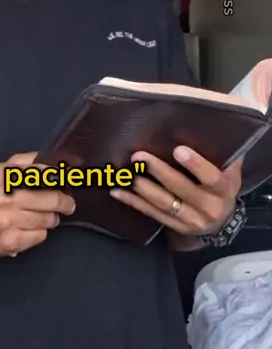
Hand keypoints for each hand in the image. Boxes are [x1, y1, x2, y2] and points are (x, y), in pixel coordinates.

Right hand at [0, 152, 75, 256]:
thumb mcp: (3, 170)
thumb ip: (27, 161)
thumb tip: (53, 160)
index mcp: (6, 177)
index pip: (43, 175)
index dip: (59, 180)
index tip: (68, 183)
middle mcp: (5, 198)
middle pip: (51, 200)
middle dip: (64, 203)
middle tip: (68, 204)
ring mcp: (7, 222)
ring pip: (48, 220)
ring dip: (51, 218)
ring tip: (43, 216)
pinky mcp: (9, 242)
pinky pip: (40, 236)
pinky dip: (40, 232)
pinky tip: (30, 228)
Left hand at [109, 146, 242, 236]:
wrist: (222, 220)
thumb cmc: (224, 184)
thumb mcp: (230, 169)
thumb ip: (224, 150)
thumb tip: (213, 121)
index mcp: (223, 189)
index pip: (211, 177)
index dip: (195, 165)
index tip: (178, 149)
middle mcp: (208, 207)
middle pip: (182, 189)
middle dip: (160, 172)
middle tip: (140, 157)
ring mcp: (191, 220)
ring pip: (165, 204)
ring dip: (144, 188)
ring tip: (127, 174)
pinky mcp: (175, 226)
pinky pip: (152, 214)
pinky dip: (134, 202)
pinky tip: (117, 191)